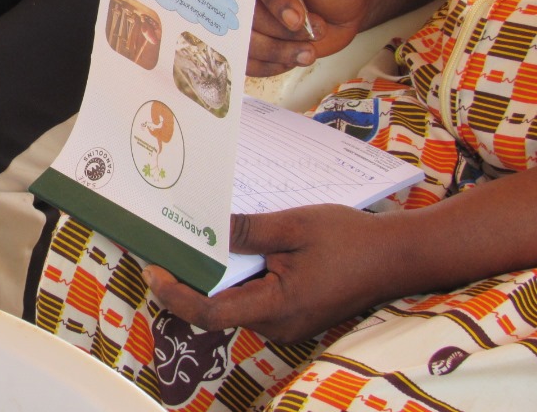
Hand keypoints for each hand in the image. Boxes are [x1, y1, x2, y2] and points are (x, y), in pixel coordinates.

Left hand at [143, 205, 398, 343]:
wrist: (398, 257)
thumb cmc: (351, 239)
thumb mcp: (294, 226)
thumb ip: (247, 232)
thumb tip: (206, 234)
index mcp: (277, 308)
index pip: (210, 313)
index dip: (176, 295)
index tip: (153, 271)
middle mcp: (277, 326)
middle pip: (218, 309)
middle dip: (189, 282)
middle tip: (166, 250)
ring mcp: (286, 325)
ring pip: (235, 304)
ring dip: (214, 278)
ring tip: (195, 245)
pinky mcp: (293, 316)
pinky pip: (254, 300)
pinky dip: (237, 279)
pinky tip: (233, 252)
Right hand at [246, 0, 373, 76]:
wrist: (345, 6)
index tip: (297, 18)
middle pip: (246, 13)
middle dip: (280, 30)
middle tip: (317, 31)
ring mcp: (247, 15)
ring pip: (245, 41)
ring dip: (277, 52)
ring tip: (309, 53)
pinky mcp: (251, 40)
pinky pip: (248, 62)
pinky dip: (272, 65)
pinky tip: (296, 59)